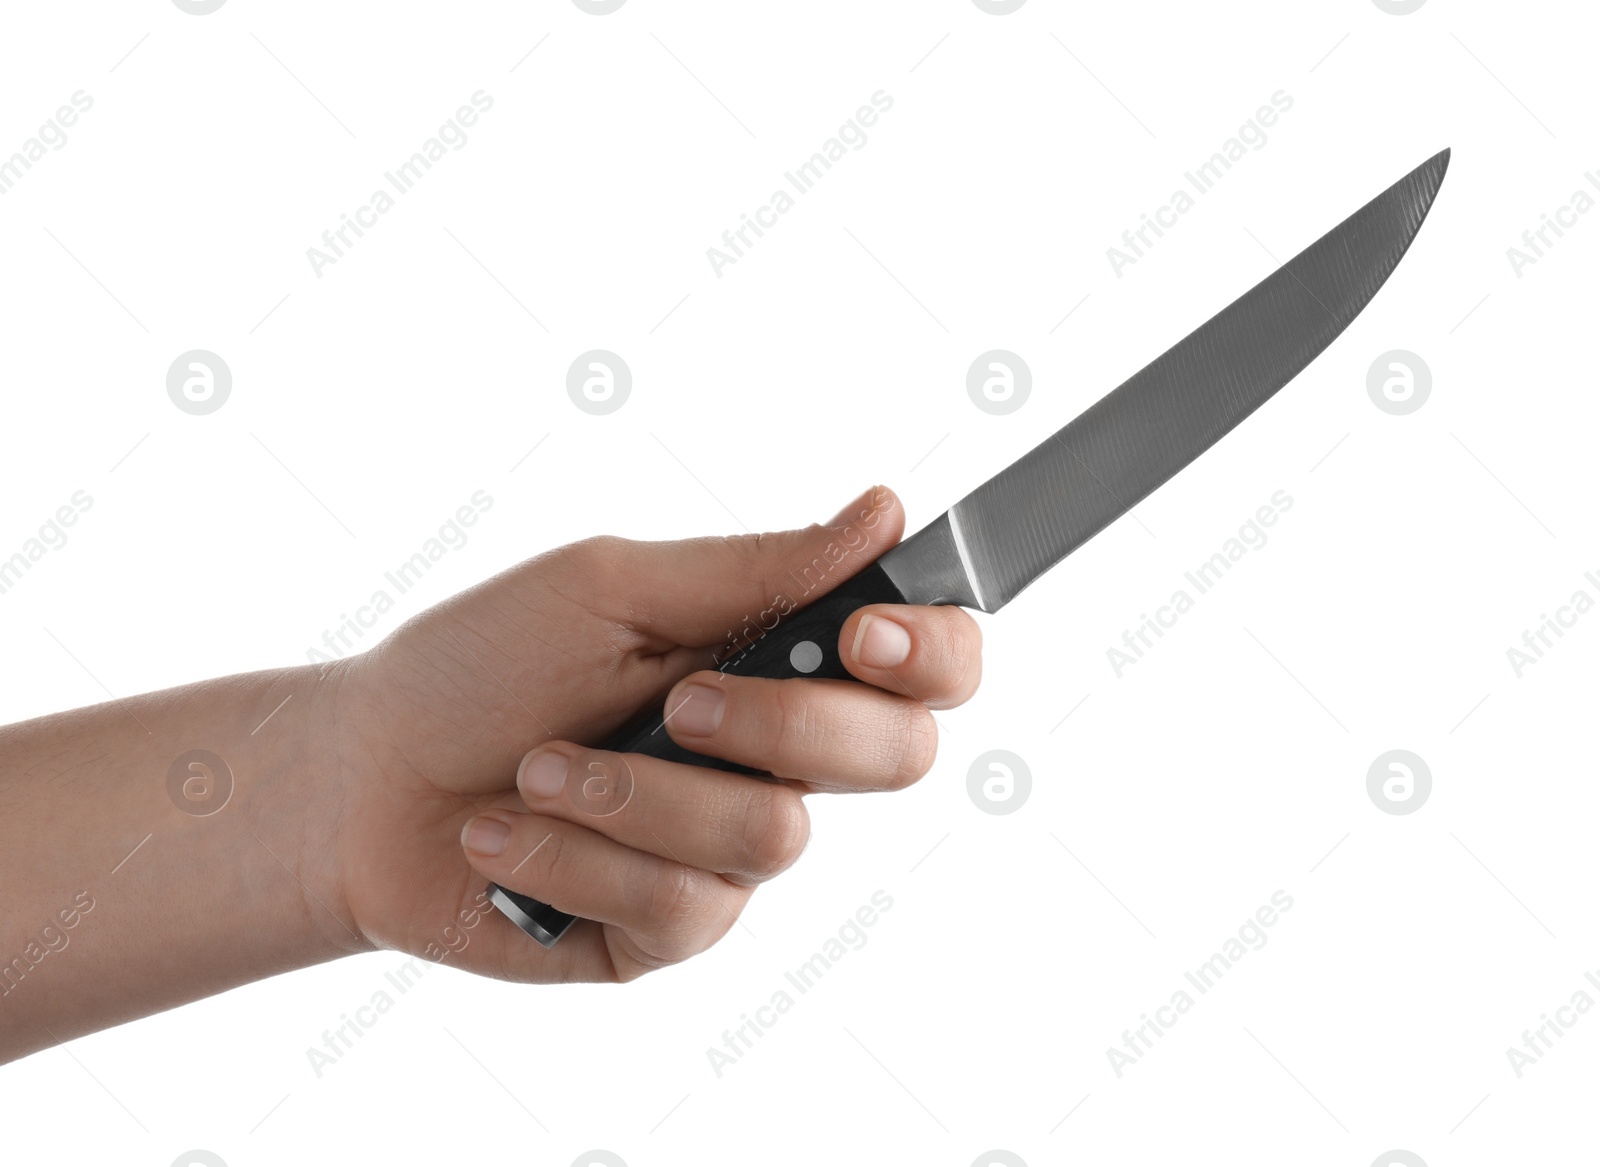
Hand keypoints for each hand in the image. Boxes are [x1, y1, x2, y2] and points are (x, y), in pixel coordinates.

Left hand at [328, 485, 981, 981]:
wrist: (358, 779)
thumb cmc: (480, 664)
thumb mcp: (611, 587)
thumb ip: (755, 567)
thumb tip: (884, 514)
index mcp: (774, 661)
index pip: (924, 668)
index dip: (932, 654)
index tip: (859, 635)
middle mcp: (771, 760)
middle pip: (895, 759)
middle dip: (789, 724)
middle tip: (683, 702)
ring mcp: (725, 853)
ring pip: (774, 836)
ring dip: (639, 792)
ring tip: (539, 769)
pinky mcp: (669, 933)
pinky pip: (684, 908)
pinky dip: (577, 857)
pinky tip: (507, 837)